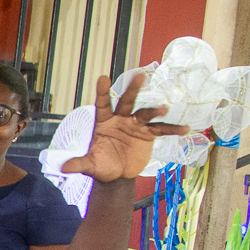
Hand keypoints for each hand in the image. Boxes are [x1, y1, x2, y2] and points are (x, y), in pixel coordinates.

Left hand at [62, 73, 186, 183]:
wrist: (116, 174)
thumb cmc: (100, 165)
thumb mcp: (89, 165)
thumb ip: (78, 164)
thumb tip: (63, 167)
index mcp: (103, 122)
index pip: (102, 104)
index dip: (103, 92)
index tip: (103, 78)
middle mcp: (120, 119)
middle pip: (126, 102)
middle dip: (132, 89)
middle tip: (139, 76)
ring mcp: (135, 125)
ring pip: (145, 113)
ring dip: (155, 111)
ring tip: (164, 109)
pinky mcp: (147, 134)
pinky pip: (161, 130)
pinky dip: (173, 130)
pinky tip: (185, 129)